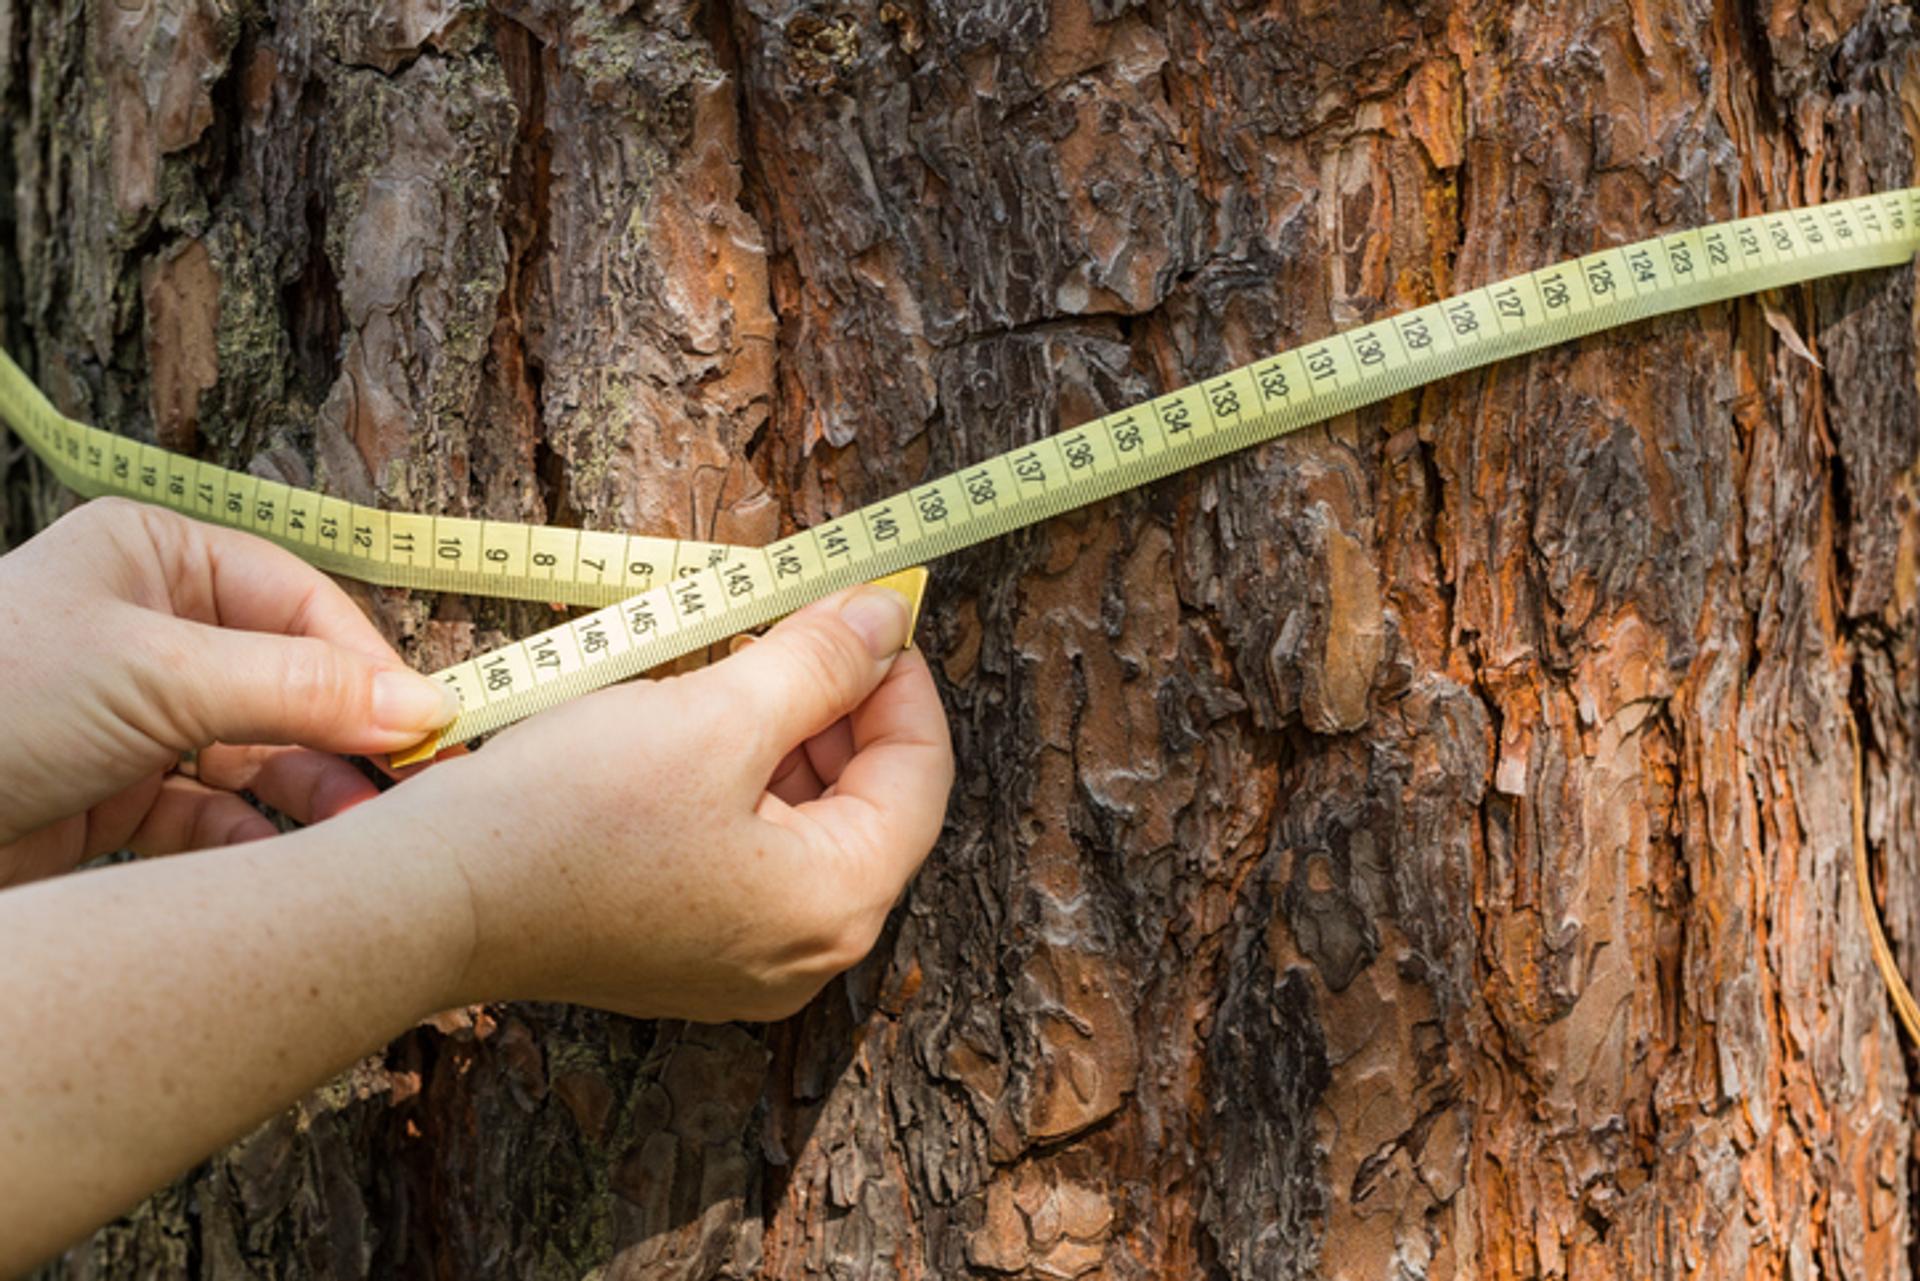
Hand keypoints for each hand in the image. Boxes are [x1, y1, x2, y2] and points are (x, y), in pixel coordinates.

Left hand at [0, 498, 458, 882]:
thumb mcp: (156, 676)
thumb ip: (299, 691)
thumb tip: (425, 706)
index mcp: (157, 561)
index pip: (301, 605)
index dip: (368, 666)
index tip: (426, 729)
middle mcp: (150, 632)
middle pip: (290, 683)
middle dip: (345, 739)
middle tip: (405, 793)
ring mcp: (133, 720)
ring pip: (259, 757)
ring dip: (308, 797)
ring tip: (351, 837)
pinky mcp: (111, 802)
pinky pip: (209, 821)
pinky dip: (248, 846)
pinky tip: (276, 870)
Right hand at [381, 582, 953, 1022]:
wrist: (428, 897)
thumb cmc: (570, 813)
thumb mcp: (716, 715)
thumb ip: (820, 664)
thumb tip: (888, 615)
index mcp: (836, 906)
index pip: (922, 776)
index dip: (902, 678)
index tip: (873, 608)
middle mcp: (804, 955)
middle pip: (870, 804)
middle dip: (843, 705)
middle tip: (803, 623)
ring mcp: (741, 964)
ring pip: (806, 825)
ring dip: (790, 737)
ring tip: (745, 664)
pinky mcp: (683, 951)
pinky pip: (748, 854)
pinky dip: (741, 782)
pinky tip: (700, 724)